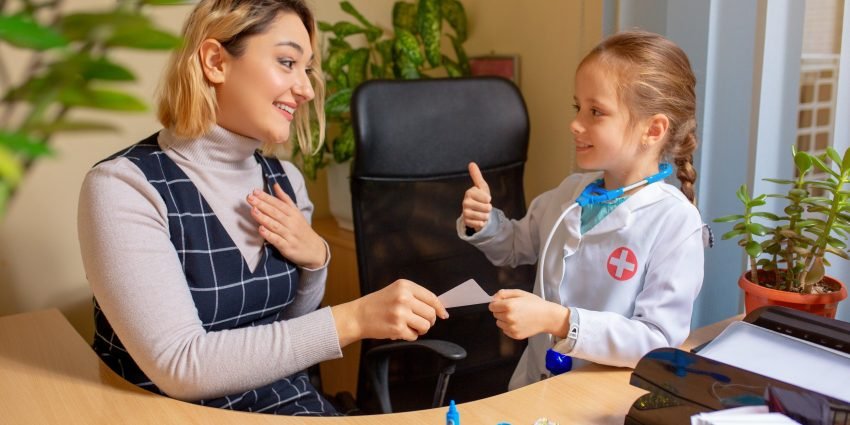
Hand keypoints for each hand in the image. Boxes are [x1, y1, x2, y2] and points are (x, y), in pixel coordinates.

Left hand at [247, 183, 325, 268]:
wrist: (315, 250)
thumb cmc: (302, 230)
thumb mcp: (296, 213)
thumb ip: (285, 199)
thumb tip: (275, 185)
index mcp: (293, 214)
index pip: (278, 203)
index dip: (266, 197)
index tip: (255, 191)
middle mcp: (292, 223)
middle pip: (276, 213)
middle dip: (262, 205)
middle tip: (250, 198)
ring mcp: (290, 235)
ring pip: (275, 225)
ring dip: (264, 218)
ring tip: (253, 210)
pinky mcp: (287, 247)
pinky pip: (277, 240)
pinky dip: (269, 235)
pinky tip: (261, 230)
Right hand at [332, 279, 448, 346]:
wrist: (358, 316)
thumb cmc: (377, 304)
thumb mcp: (396, 291)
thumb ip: (415, 296)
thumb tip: (438, 308)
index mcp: (404, 286)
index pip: (431, 297)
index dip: (440, 308)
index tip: (443, 314)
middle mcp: (404, 298)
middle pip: (431, 313)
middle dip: (428, 320)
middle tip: (419, 321)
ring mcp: (401, 313)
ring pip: (425, 326)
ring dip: (420, 329)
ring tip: (409, 326)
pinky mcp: (397, 328)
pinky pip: (414, 336)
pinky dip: (410, 336)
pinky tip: (400, 330)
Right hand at [462, 162, 491, 230]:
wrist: (476, 212)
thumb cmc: (480, 198)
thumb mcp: (481, 187)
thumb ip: (476, 176)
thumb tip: (471, 163)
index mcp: (469, 192)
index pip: (486, 198)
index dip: (488, 199)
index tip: (486, 199)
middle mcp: (465, 202)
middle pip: (486, 208)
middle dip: (488, 209)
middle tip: (484, 207)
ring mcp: (465, 212)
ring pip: (483, 216)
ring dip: (485, 216)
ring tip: (482, 213)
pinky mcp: (466, 222)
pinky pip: (479, 224)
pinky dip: (482, 223)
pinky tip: (479, 219)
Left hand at [489, 289, 568, 339]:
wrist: (547, 317)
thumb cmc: (535, 304)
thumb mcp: (519, 293)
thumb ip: (503, 293)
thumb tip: (493, 298)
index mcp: (509, 305)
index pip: (492, 306)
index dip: (497, 303)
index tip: (503, 303)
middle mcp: (508, 317)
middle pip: (495, 314)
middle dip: (501, 311)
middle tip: (514, 309)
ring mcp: (512, 327)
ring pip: (499, 323)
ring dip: (504, 319)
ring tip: (517, 316)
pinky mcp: (515, 335)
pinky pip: (505, 330)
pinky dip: (509, 327)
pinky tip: (519, 322)